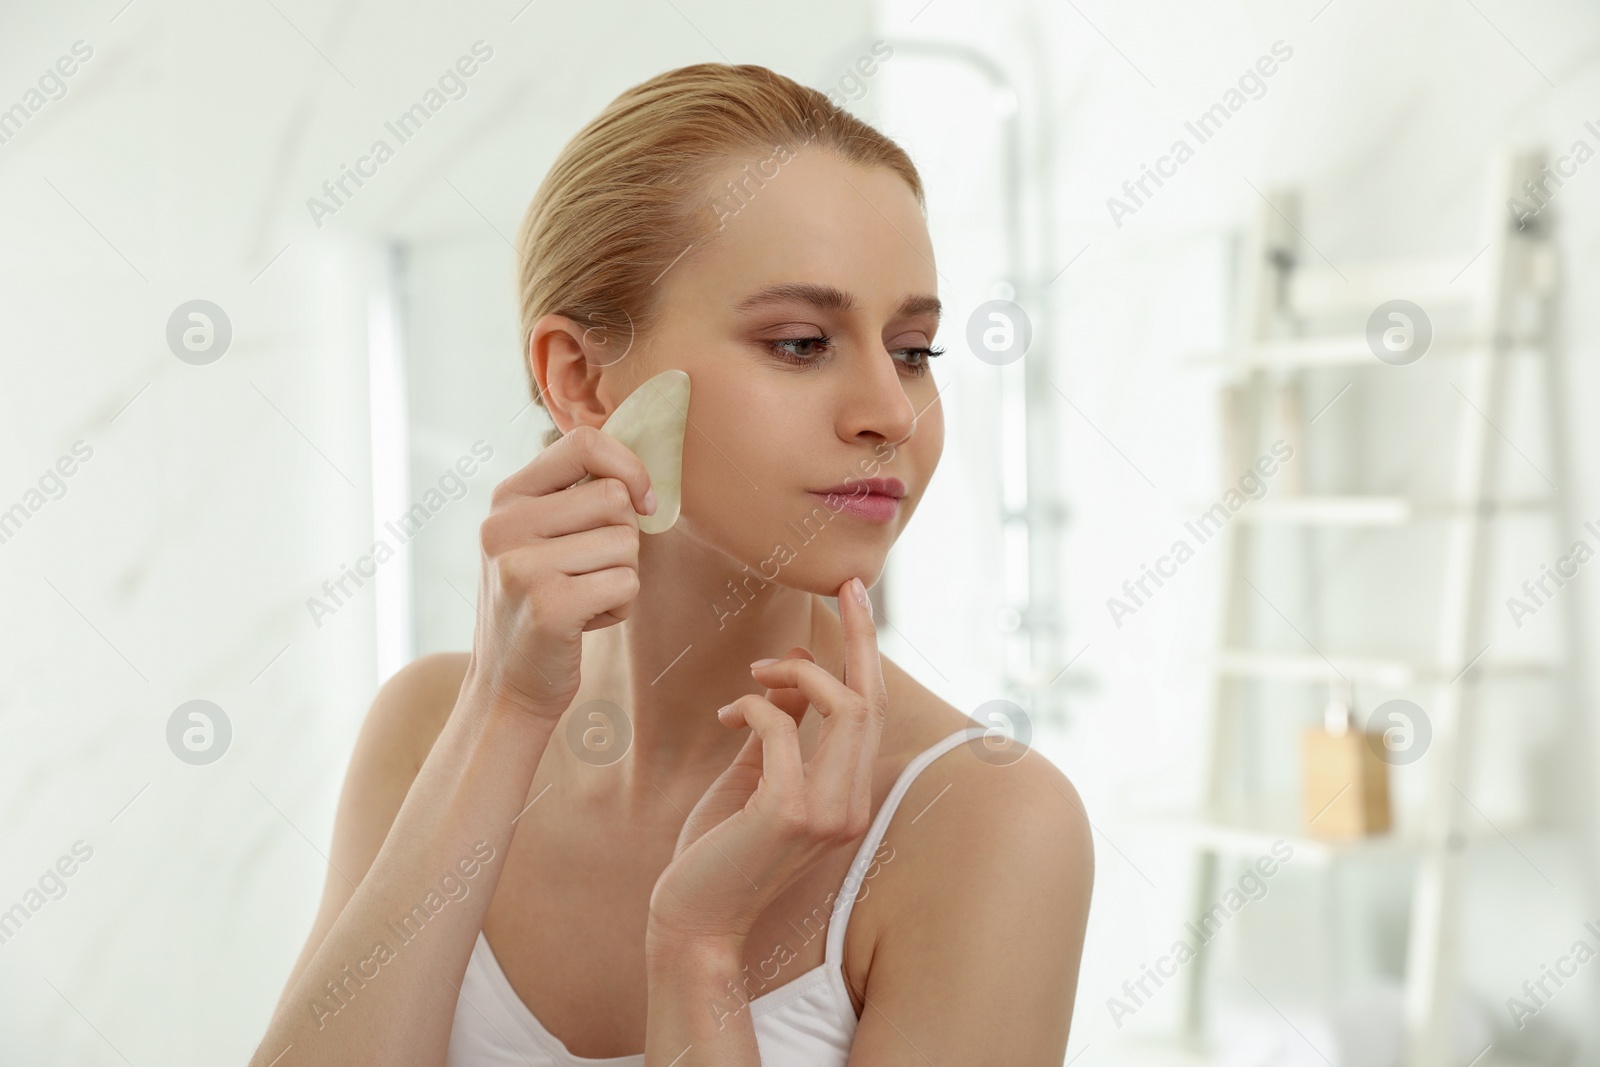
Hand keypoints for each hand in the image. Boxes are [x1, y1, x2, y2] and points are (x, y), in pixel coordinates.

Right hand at [465, 424, 655, 720]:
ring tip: (583, 599)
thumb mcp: (538, 539)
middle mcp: (505, 525)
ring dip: (623, 577)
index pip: (583, 444)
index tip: (642, 502)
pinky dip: (620, 607)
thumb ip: (576, 499)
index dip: (628, 467)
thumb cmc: (539, 604)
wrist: (505, 686)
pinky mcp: (549, 606)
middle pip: (615, 499)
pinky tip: (585, 623)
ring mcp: (522, 566)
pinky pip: (626, 583)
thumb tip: (643, 477)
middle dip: (624, 539)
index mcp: (506, 498)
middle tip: (590, 572)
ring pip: (626, 543)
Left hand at [645, 576, 887, 952]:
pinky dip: (754, 706)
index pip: (873, 711)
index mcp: (850, 797)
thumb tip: (800, 667)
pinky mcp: (791, 813)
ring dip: (797, 674)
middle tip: (842, 587)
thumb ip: (784, 728)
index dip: (868, 650)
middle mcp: (851, 805)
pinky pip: (781, 728)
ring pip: (844, 707)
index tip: (856, 595)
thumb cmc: (717, 851)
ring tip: (757, 672)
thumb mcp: (757, 776)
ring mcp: (828, 812)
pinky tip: (728, 714)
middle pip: (870, 700)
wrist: (690, 919)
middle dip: (859, 636)